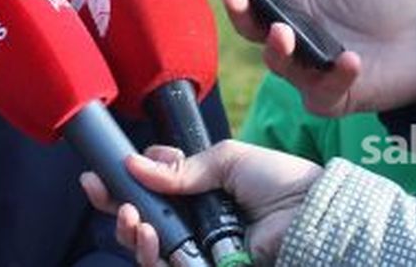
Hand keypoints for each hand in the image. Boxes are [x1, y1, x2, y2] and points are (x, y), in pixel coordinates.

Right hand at [79, 141, 321, 264]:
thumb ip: (182, 168)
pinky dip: (151, 256)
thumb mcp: (228, 160)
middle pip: (142, 224)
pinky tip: (147, 237)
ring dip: (129, 234)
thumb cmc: (281, 182)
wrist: (313, 214)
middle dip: (116, 208)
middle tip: (102, 194)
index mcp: (200, 192)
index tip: (102, 173)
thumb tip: (135, 166)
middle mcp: (196, 224)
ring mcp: (201, 251)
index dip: (124, 183)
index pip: (151, 190)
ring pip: (150, 252)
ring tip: (129, 218)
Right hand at [188, 0, 415, 115]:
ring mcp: (307, 68)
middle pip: (248, 26)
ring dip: (276, 47)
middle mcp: (288, 34)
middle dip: (235, 9)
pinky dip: (335, 74)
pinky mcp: (332, 95)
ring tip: (284, 31)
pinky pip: (323, 90)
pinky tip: (349, 59)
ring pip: (277, 63)